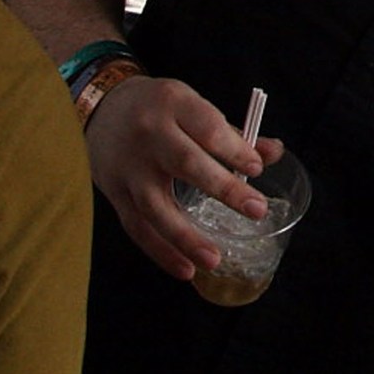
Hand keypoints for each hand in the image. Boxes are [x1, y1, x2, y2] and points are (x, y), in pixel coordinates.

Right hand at [84, 74, 281, 279]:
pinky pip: (137, 227)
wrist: (99, 108)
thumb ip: (232, 134)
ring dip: (186, 237)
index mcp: (173, 103)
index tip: (257, 168)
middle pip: (185, 163)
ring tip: (215, 260)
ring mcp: (129, 167)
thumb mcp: (192, 106)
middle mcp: (148, 133)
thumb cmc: (156, 108)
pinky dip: (161, 252)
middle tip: (256, 210)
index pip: (208, 127)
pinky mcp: (114, 192)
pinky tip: (185, 270)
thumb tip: (274, 154)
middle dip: (223, 188)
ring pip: (156, 205)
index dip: (234, 149)